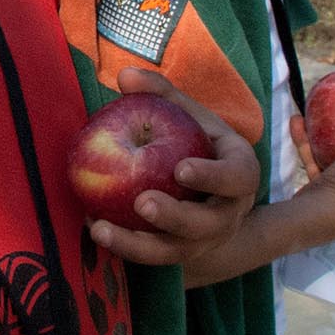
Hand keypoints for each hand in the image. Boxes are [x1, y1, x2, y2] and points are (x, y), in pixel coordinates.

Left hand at [87, 65, 258, 265]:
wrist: (207, 187)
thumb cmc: (196, 142)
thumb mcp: (188, 115)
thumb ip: (161, 94)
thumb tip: (125, 76)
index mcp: (240, 173)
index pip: (237, 178)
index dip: (213, 177)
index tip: (180, 169)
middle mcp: (228, 212)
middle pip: (208, 224)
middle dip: (175, 217)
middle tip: (142, 203)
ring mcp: (206, 239)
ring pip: (178, 251)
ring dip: (139, 245)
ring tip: (102, 230)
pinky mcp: (181, 254)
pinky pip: (154, 258)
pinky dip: (124, 247)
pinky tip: (94, 229)